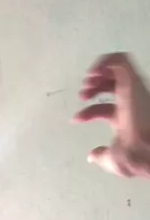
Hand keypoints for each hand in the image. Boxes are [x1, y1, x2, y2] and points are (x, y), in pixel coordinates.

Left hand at [75, 53, 149, 176]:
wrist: (146, 149)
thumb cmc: (134, 155)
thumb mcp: (113, 159)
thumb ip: (102, 157)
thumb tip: (93, 157)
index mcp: (125, 117)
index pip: (104, 108)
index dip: (87, 113)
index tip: (76, 119)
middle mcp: (130, 102)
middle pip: (111, 84)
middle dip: (93, 86)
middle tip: (83, 95)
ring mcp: (132, 91)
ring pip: (118, 66)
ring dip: (99, 69)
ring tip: (89, 80)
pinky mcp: (132, 82)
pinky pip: (120, 60)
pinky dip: (105, 61)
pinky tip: (94, 72)